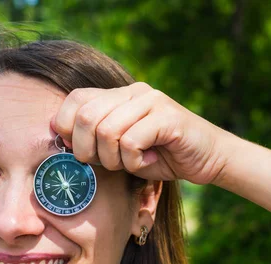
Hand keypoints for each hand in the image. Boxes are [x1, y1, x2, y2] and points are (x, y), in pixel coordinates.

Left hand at [51, 82, 234, 183]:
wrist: (209, 159)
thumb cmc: (161, 157)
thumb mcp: (120, 150)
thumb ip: (95, 141)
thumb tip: (61, 143)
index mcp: (118, 95)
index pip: (76, 99)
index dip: (66, 128)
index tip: (79, 151)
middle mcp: (133, 91)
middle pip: (86, 116)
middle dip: (86, 150)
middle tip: (103, 164)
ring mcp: (151, 101)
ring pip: (106, 130)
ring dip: (112, 159)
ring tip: (130, 163)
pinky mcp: (167, 117)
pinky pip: (130, 142)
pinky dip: (133, 162)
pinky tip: (148, 162)